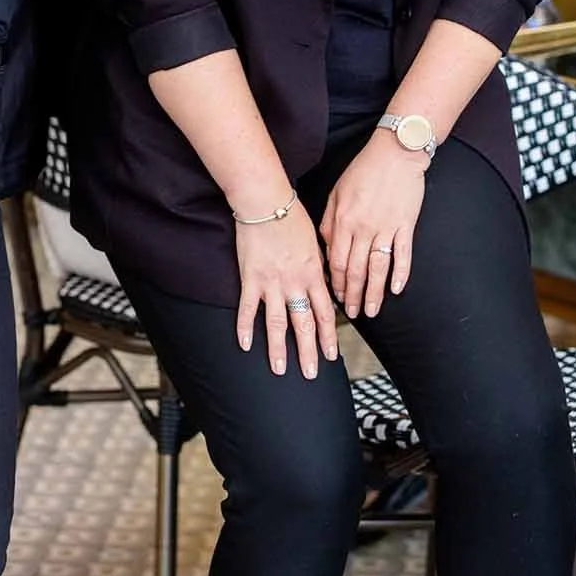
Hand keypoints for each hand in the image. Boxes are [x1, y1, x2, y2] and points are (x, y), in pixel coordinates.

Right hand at [234, 199, 338, 378]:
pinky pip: (248, 308)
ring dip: (279, 349)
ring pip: (277, 323)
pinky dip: (245, 328)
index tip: (332, 355)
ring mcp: (272, 283)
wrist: (266, 202)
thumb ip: (320, 266)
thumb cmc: (291, 216)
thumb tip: (327, 284)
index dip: (329, 336)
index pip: (325, 313)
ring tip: (279, 369)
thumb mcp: (315, 242)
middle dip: (309, 351)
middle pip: (304, 324)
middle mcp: (295, 283)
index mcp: (314, 274)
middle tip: (311, 373)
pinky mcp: (250, 278)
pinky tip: (244, 345)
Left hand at [320, 132, 426, 319]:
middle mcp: (363, 228)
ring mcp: (386, 228)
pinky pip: (403, 254)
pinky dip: (400, 273)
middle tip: (352, 314)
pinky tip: (397, 289)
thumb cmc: (363, 170)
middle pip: (356, 270)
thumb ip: (329, 222)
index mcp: (344, 221)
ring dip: (374, 293)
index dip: (335, 283)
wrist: (395, 153)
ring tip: (371, 311)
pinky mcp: (406, 225)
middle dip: (352, 295)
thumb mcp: (337, 193)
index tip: (336, 298)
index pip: (337, 261)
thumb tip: (327, 249)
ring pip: (377, 268)